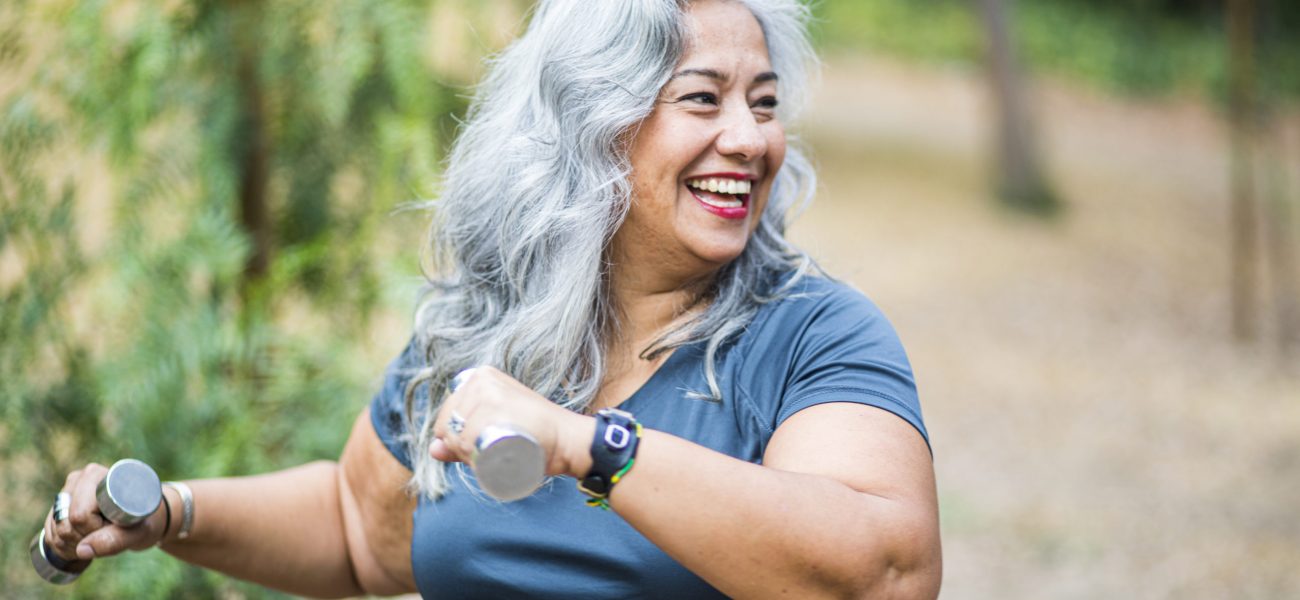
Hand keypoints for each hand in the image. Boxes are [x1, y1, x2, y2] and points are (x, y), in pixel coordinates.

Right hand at [44, 463, 168, 561]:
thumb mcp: (137, 532)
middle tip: (108, 533)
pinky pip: (51, 534)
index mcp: (98, 476)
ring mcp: (66, 492)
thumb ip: (114, 541)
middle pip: (65, 523)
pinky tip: (85, 540)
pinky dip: (65, 546)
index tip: (114, 528)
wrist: (142, 519)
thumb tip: (82, 550)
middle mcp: (78, 479)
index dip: (94, 530)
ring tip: (99, 536)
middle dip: (85, 538)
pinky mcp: (59, 507)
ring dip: (75, 544)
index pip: (80, 515)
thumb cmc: (143, 522)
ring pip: (56, 531)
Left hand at [430, 367, 594, 477]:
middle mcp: (480, 379)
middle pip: (449, 424)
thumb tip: (433, 449)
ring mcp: (487, 391)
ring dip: (467, 454)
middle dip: (460, 447)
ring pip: (457, 434)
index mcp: (479, 377)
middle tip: (489, 454)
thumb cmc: (533, 434)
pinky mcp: (495, 405)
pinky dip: (470, 453)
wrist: (565, 438)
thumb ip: (462, 437)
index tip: (480, 445)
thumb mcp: (495, 428)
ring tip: (492, 455)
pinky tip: (487, 455)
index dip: (457, 437)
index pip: (448, 414)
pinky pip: (466, 437)